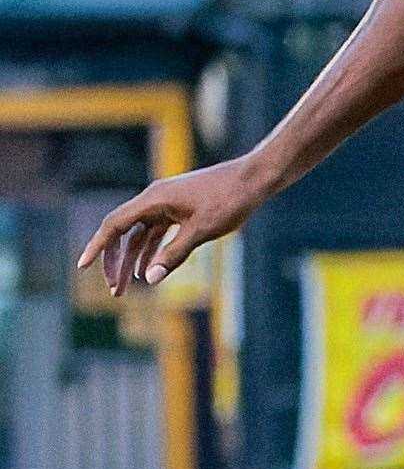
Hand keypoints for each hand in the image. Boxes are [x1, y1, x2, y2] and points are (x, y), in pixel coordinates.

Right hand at [76, 156, 269, 295]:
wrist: (255, 178)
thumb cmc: (230, 199)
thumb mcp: (202, 230)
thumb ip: (175, 254)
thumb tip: (151, 278)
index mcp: (154, 199)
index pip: (114, 224)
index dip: (97, 246)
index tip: (83, 267)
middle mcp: (156, 198)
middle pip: (124, 232)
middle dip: (116, 262)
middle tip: (115, 291)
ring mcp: (168, 202)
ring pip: (141, 234)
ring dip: (133, 259)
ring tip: (127, 287)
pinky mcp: (181, 208)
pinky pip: (157, 231)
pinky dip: (151, 250)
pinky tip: (149, 269)